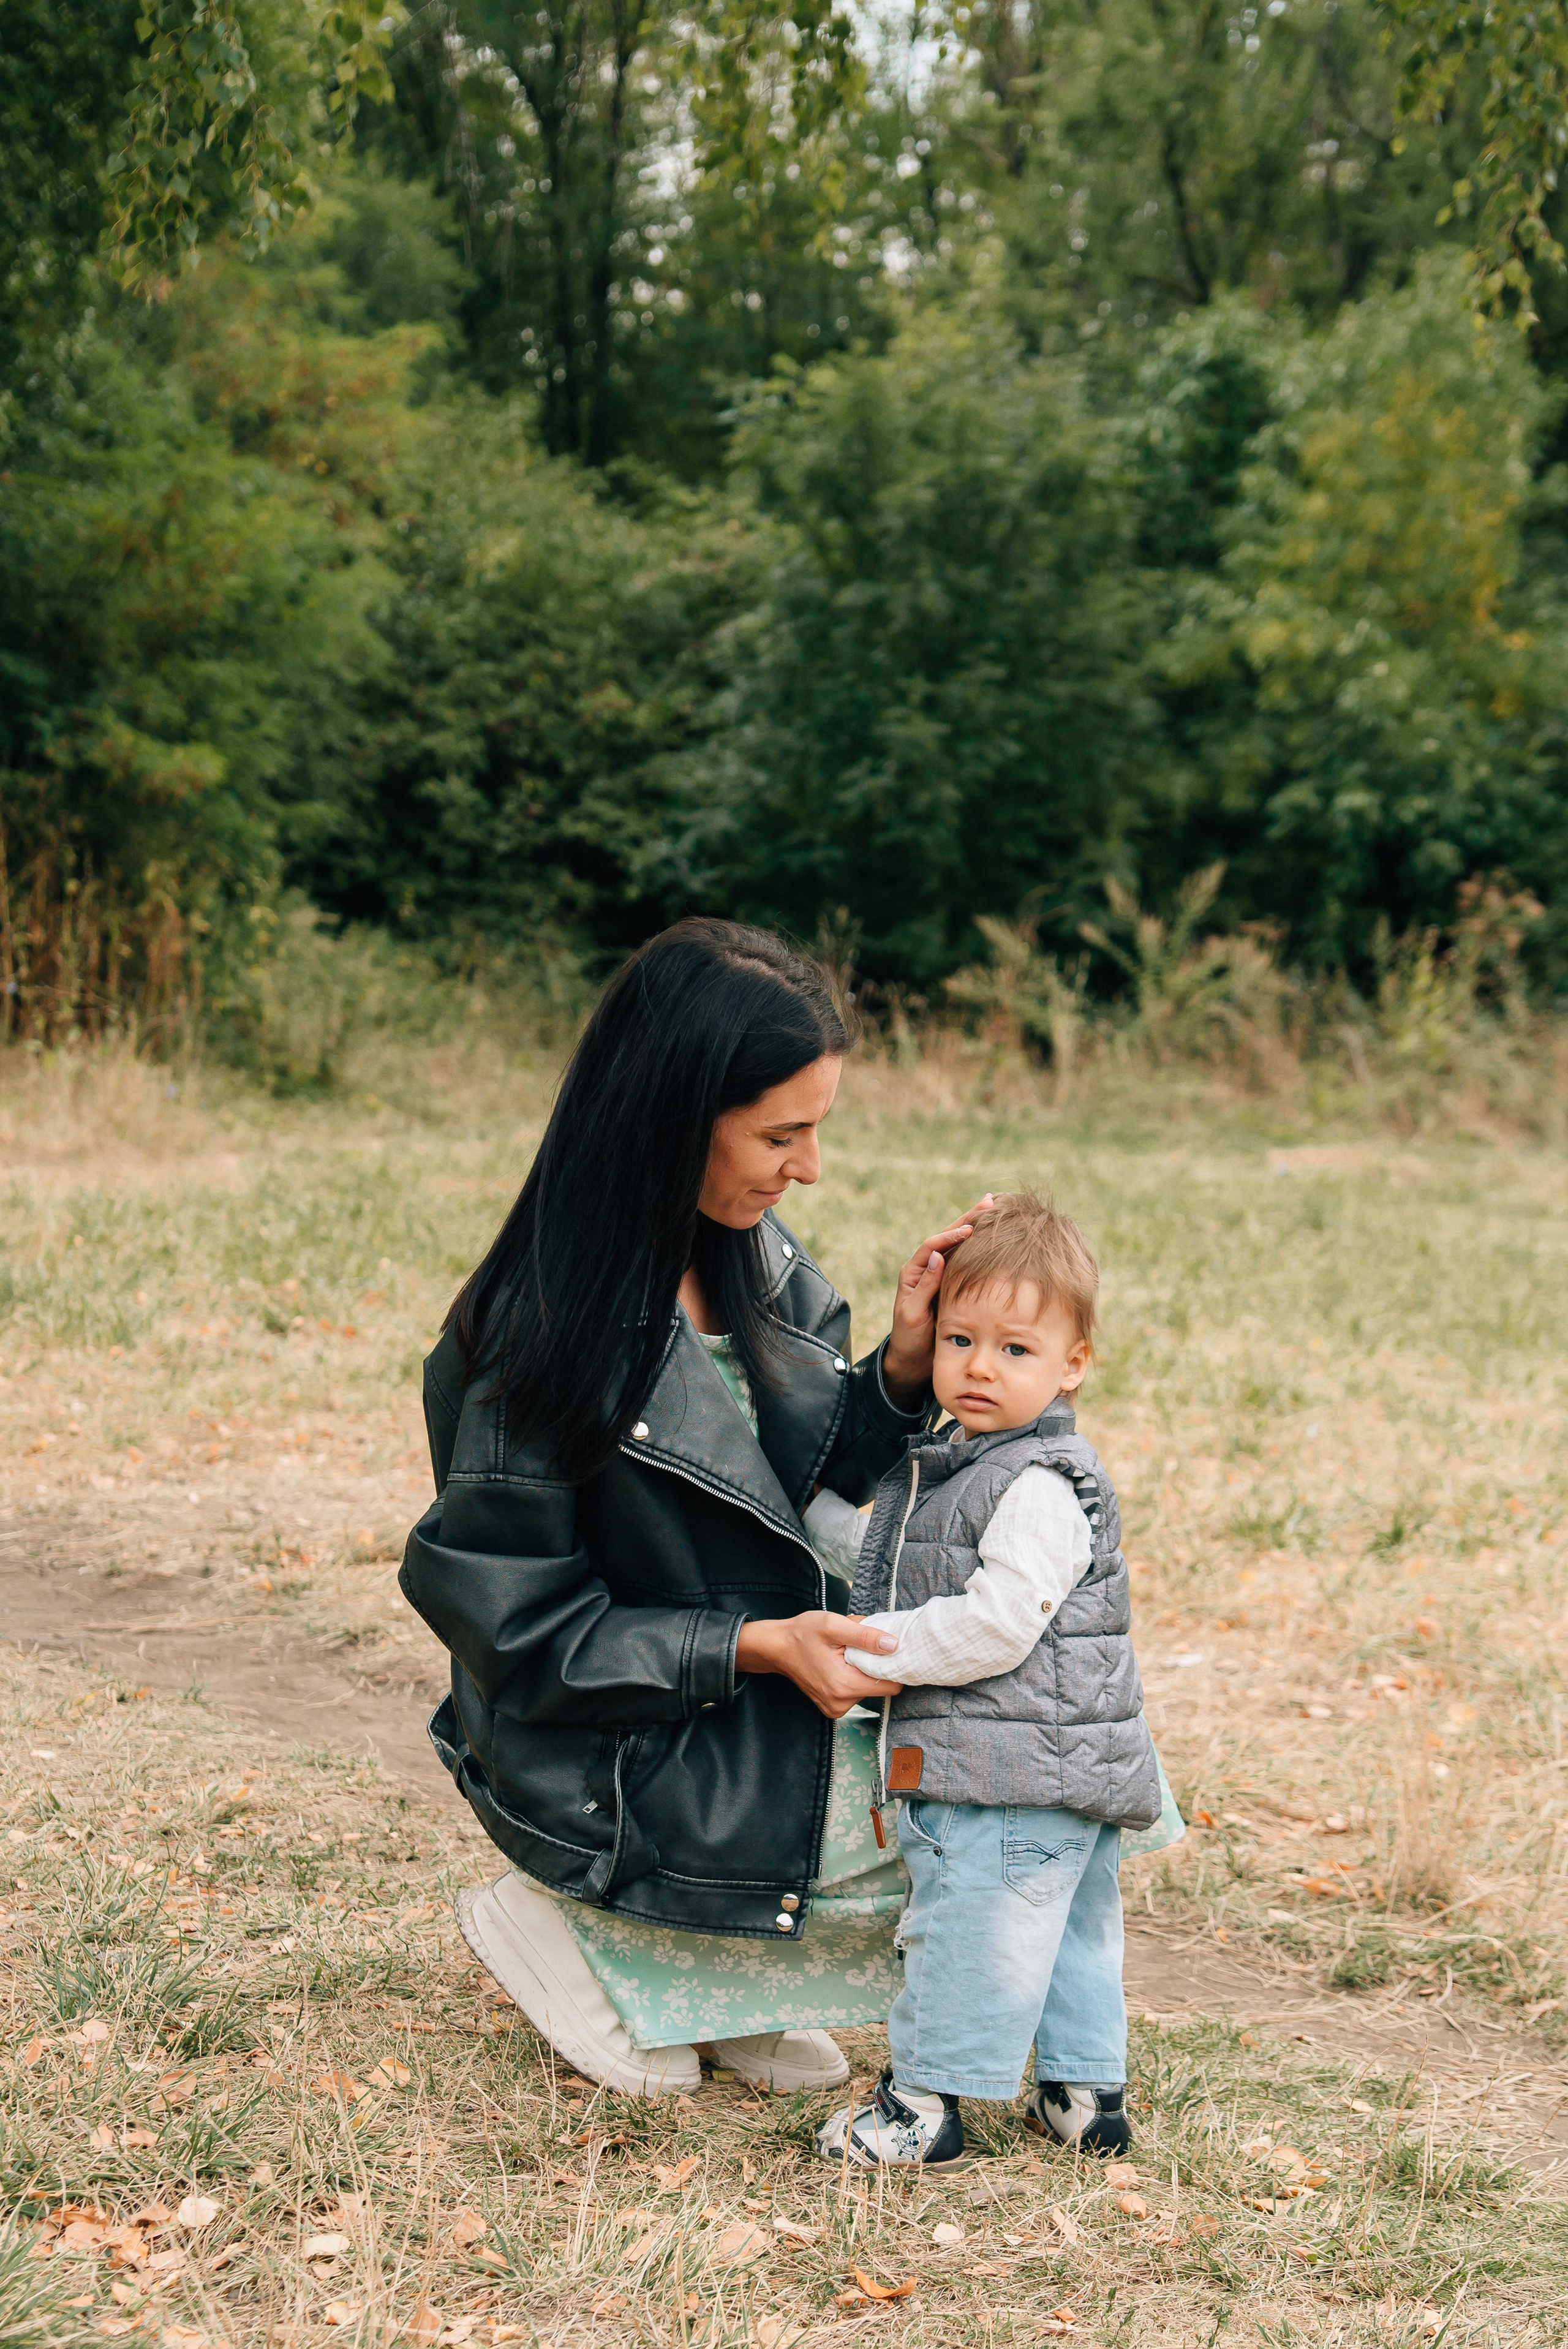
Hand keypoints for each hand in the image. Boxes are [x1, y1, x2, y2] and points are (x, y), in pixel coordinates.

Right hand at [735, 1612, 902, 1719]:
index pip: (890, 1686)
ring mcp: (835, 1708)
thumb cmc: (802, 1634)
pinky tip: (841, 1662)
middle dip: (875, 1665)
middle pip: (879, 1687)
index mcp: (844, 1686)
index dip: (894, 1666)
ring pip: (867, 1688)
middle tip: (858, 1646)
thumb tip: (894, 1645)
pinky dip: (853, 1676)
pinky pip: (855, 1691)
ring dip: (863, 1669)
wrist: (777, 1647)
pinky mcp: (832, 1706)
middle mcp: (841, 1703)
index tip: (889, 1650)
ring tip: (846, 1652)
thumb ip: (866, 1636)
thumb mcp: (834, 1626)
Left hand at [881, 1196, 995, 1403]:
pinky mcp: (950, 1284)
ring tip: (993, 1208)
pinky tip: (992, 1236)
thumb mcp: (913, 1314)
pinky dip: (978, 1246)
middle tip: (989, 1201)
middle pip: (947, 1237)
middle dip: (968, 1218)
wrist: (912, 1359)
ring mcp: (939, 1275)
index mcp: (913, 1273)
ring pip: (958, 1245)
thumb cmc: (909, 1338)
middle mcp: (925, 1269)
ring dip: (974, 1226)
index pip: (933, 1246)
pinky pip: (965, 1260)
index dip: (951, 1236)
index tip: (971, 1229)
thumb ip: (924, 1286)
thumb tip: (938, 1256)